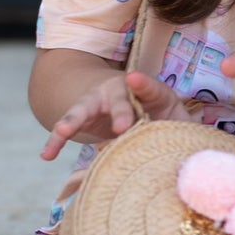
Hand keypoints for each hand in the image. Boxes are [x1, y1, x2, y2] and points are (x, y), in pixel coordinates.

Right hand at [40, 70, 176, 161]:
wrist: (131, 112)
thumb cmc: (159, 116)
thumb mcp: (172, 117)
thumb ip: (178, 124)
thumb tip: (188, 146)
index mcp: (148, 92)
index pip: (150, 89)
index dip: (143, 85)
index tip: (133, 79)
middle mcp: (119, 93)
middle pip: (117, 100)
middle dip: (118, 111)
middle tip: (122, 127)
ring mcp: (97, 104)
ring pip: (84, 110)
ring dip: (73, 121)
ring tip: (62, 131)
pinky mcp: (82, 119)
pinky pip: (66, 130)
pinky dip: (55, 141)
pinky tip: (46, 154)